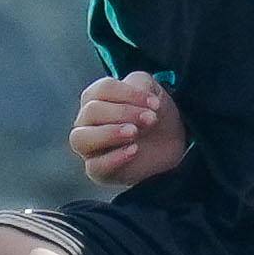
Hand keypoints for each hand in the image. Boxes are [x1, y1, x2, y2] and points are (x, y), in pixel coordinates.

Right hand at [70, 70, 187, 184]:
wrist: (172, 141)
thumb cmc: (153, 112)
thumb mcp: (151, 91)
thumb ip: (139, 84)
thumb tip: (132, 90)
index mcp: (95, 97)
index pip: (102, 90)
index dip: (129, 94)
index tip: (155, 103)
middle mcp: (85, 121)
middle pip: (92, 111)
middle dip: (124, 113)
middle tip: (151, 119)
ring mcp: (89, 147)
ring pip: (81, 138)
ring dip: (110, 133)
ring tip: (135, 132)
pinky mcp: (98, 170)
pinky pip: (95, 166)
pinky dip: (114, 158)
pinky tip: (134, 150)